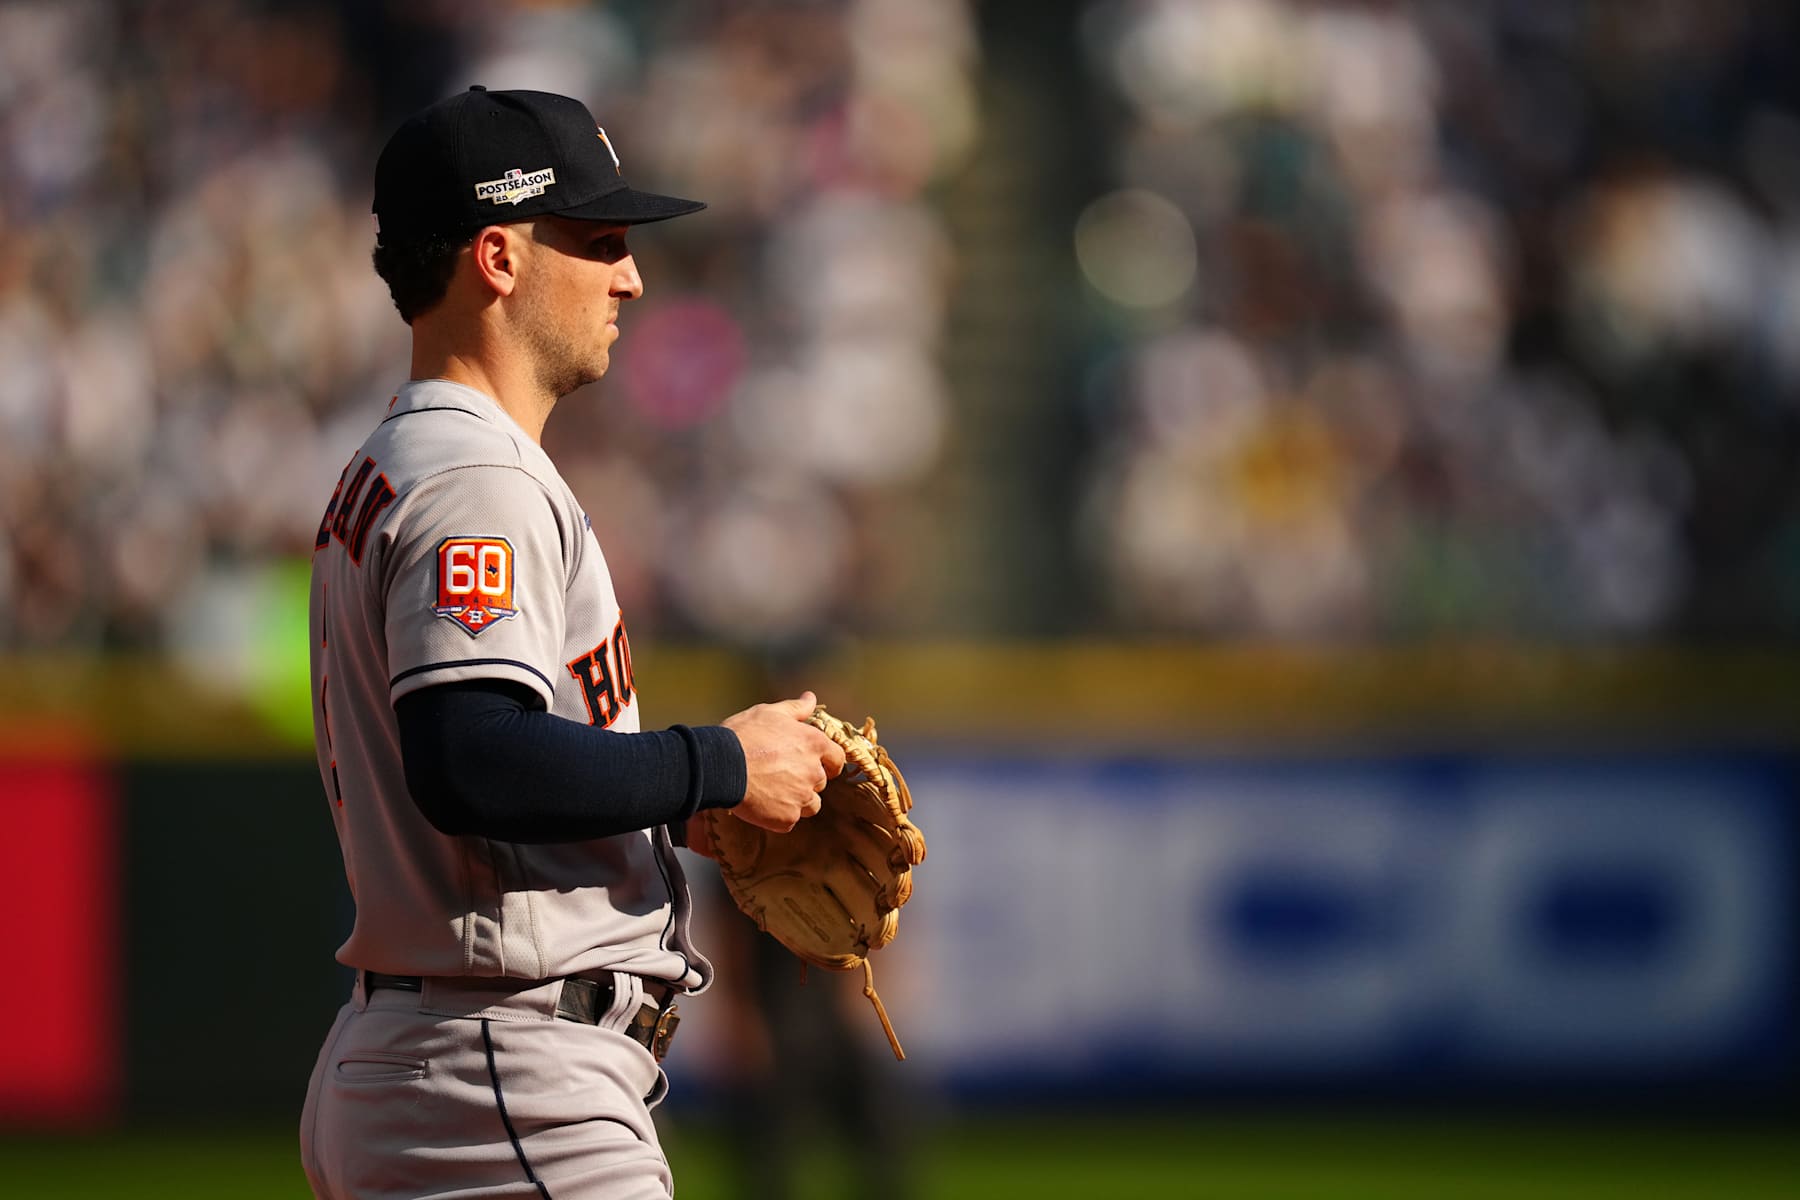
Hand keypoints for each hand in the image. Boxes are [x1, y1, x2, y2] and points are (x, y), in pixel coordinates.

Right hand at [721, 691, 845, 832]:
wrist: (721, 766)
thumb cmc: (744, 736)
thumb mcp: (770, 713)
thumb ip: (795, 708)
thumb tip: (811, 698)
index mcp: (814, 744)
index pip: (837, 758)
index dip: (827, 762)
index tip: (815, 763)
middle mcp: (813, 772)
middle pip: (820, 782)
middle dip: (805, 779)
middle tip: (780, 774)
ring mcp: (801, 797)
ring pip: (810, 805)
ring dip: (797, 800)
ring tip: (773, 791)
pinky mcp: (787, 818)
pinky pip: (790, 820)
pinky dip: (779, 815)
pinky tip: (762, 803)